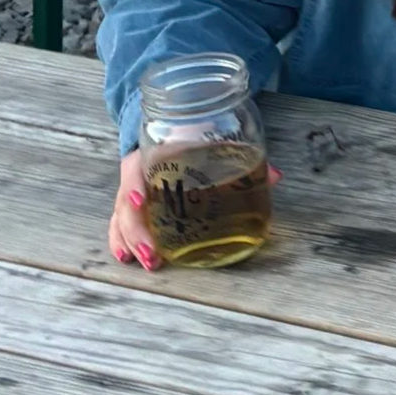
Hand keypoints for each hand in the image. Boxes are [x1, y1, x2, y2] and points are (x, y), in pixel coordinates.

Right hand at [107, 148, 279, 270]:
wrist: (176, 133)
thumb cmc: (193, 140)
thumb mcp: (212, 142)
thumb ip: (241, 157)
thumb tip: (274, 175)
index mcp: (152, 153)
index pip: (135, 168)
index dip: (134, 184)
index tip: (140, 201)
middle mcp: (138, 174)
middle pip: (126, 203)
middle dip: (137, 230)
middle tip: (153, 253)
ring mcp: (132, 191)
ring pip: (121, 218)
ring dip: (130, 241)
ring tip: (146, 261)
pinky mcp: (134, 207)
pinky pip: (120, 224)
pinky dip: (122, 241)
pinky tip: (127, 258)